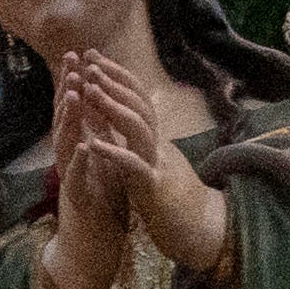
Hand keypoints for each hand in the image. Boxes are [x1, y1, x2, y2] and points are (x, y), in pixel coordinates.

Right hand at [40, 55, 160, 288]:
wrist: (88, 253)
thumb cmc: (97, 211)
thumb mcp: (101, 168)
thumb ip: (98, 141)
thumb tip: (97, 112)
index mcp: (80, 152)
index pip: (76, 113)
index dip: (76, 84)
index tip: (80, 56)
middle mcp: (70, 162)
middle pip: (64, 121)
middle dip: (67, 89)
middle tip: (70, 60)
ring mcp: (71, 182)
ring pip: (64, 146)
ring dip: (69, 119)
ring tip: (74, 93)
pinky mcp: (77, 205)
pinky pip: (76, 181)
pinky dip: (79, 163)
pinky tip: (84, 146)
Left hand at [65, 61, 213, 274]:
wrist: (200, 231)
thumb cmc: (173, 198)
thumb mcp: (151, 161)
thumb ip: (137, 139)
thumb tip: (122, 113)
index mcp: (155, 138)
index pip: (137, 98)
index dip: (117, 75)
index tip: (93, 58)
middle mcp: (158, 145)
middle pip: (139, 105)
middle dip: (113, 82)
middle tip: (89, 64)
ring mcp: (158, 165)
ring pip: (138, 127)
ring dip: (112, 106)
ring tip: (89, 91)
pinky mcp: (154, 189)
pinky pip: (134, 166)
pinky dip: (114, 153)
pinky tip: (93, 145)